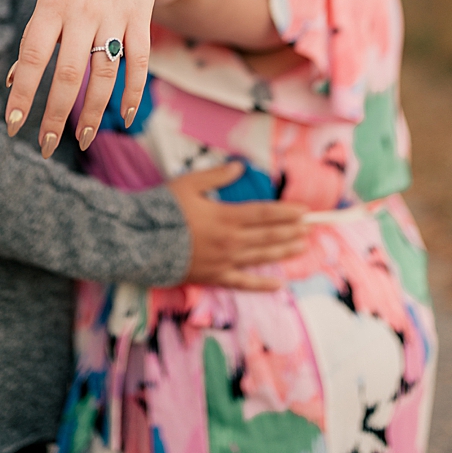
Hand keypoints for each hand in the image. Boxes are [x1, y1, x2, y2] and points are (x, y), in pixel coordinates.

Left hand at [5, 0, 160, 155]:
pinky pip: (140, 61)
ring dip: (93, 111)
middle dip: (56, 114)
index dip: (22, 91)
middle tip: (46, 146)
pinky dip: (133, 91)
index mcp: (50, 6)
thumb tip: (10, 80)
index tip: (13, 124)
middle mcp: (81, 12)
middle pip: (69, 72)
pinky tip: (123, 117)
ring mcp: (114, 15)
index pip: (32, 56)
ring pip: (105, 73)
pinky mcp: (141, 18)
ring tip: (81, 140)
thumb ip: (35, 36)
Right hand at [169, 162, 308, 290]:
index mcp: (225, 217)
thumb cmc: (162, 210)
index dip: (286, 212)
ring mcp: (225, 261)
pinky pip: (244, 283)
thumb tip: (240, 168)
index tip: (304, 211)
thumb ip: (216, 176)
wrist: (140, 242)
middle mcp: (230, 240)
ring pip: (262, 257)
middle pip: (268, 235)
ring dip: (284, 251)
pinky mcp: (215, 277)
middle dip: (292, 230)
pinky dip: (263, 284)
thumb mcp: (187, 184)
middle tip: (311, 228)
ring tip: (303, 246)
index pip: (264, 213)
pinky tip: (280, 284)